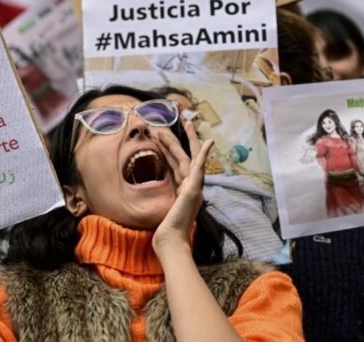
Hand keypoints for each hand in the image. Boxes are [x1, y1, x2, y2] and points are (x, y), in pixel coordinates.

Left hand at [153, 121, 213, 254]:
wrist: (170, 242)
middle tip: (182, 120)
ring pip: (188, 158)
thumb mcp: (160, 208)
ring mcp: (193, 188)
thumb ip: (162, 198)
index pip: (177, 163)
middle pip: (185, 157)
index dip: (172, 148)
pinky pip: (199, 169)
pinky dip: (204, 155)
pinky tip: (209, 142)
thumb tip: (154, 193)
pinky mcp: (193, 190)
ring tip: (183, 123)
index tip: (165, 134)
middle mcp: (190, 186)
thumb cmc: (163, 231)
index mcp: (182, 189)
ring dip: (184, 140)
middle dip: (181, 138)